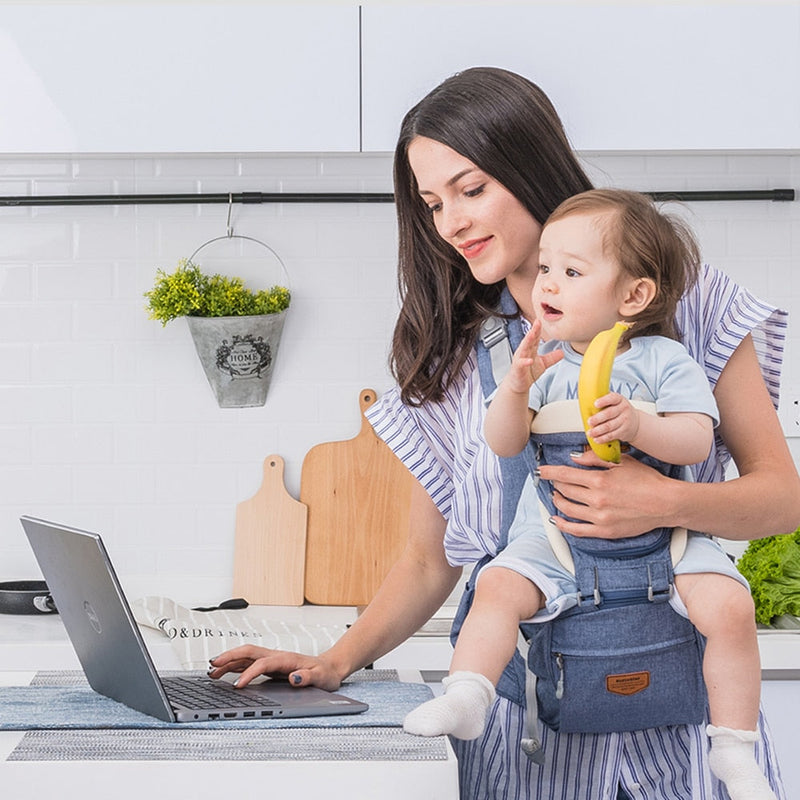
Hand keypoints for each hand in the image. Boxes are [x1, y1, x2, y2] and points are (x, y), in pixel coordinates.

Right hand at [208, 645, 343, 690]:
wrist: (329, 668)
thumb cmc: (325, 673)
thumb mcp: (321, 677)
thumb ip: (308, 677)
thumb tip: (294, 678)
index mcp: (286, 659)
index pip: (262, 663)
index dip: (249, 674)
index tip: (238, 686)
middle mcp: (276, 656)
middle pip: (249, 652)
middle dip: (230, 657)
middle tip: (213, 665)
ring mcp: (272, 660)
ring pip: (246, 657)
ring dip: (229, 661)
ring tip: (212, 671)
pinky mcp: (270, 666)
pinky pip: (249, 664)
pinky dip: (235, 667)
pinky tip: (225, 673)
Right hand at [504, 319, 562, 393]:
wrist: (518, 385)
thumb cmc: (527, 373)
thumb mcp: (543, 364)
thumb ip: (552, 357)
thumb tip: (562, 352)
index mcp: (530, 349)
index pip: (535, 337)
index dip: (539, 329)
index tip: (543, 319)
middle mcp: (524, 352)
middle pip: (529, 339)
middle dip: (533, 330)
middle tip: (537, 322)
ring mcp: (520, 360)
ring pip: (523, 348)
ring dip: (527, 341)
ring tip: (531, 334)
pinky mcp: (517, 369)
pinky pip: (521, 364)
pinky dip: (525, 362)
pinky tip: (529, 360)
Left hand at [538, 450, 670, 538]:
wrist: (666, 503)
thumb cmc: (647, 480)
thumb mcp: (622, 462)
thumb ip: (594, 460)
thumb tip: (574, 458)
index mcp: (599, 480)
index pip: (565, 475)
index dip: (549, 472)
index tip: (541, 471)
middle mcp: (597, 500)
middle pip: (565, 490)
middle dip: (557, 484)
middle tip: (554, 480)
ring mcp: (600, 518)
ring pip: (568, 509)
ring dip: (558, 501)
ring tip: (556, 495)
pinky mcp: (605, 531)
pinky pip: (577, 530)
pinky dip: (563, 525)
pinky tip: (557, 519)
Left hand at [585, 392, 638, 444]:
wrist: (636, 423)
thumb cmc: (619, 411)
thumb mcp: (615, 403)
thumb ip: (603, 402)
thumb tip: (585, 405)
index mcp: (619, 399)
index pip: (612, 398)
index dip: (603, 401)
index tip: (595, 404)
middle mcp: (623, 409)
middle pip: (609, 413)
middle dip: (598, 418)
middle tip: (589, 422)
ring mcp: (625, 420)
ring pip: (610, 426)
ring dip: (598, 430)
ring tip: (590, 433)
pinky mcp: (624, 431)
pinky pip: (612, 435)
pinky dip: (603, 438)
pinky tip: (596, 439)